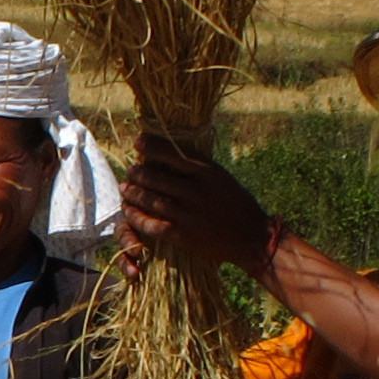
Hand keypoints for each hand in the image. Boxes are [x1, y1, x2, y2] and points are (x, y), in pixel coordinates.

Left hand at [116, 137, 269, 276]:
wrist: (252, 237)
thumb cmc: (237, 204)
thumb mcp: (222, 178)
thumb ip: (199, 168)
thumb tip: (171, 153)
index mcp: (207, 172)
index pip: (172, 154)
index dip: (151, 147)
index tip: (138, 141)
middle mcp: (196, 190)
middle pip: (156, 177)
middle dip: (138, 173)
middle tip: (130, 171)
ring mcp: (189, 213)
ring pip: (152, 199)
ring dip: (134, 193)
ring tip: (125, 188)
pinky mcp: (183, 234)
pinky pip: (152, 224)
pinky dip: (138, 217)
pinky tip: (129, 212)